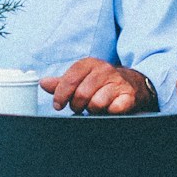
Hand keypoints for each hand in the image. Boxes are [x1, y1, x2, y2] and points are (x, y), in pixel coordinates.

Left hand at [39, 58, 153, 114]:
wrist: (132, 83)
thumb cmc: (101, 82)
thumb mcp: (81, 78)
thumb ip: (62, 83)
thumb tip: (44, 83)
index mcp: (90, 64)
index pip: (70, 79)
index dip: (61, 94)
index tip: (58, 105)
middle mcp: (104, 70)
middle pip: (82, 93)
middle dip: (77, 105)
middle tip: (79, 107)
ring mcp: (118, 82)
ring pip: (96, 103)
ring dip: (93, 110)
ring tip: (95, 107)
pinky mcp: (129, 95)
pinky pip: (114, 108)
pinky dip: (109, 112)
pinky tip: (109, 109)